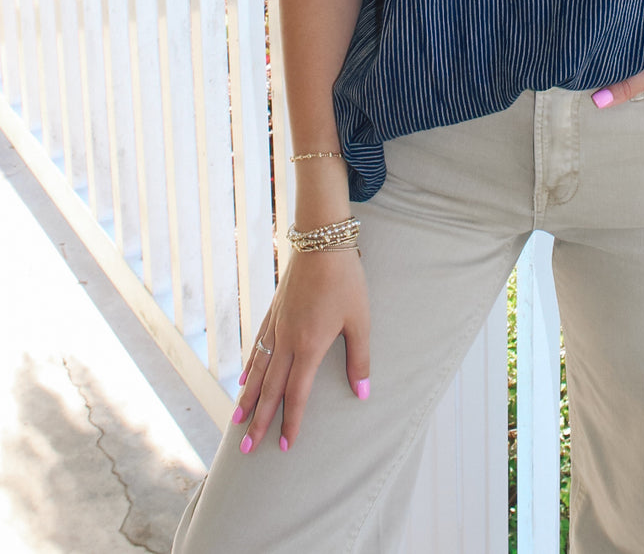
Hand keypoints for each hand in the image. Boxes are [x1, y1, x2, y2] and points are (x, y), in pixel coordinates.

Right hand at [232, 244, 369, 454]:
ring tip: (236, 420)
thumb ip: (359, 359)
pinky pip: (258, 345)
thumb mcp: (359, 320)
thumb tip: (362, 393)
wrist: (321, 241)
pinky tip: (243, 377)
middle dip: (259, 421)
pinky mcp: (273, 311)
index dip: (291, 421)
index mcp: (309, 347)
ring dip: (248, 397)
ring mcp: (276, 325)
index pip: (297, 394)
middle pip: (270, 389)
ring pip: (258, 369)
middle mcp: (287, 341)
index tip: (285, 446)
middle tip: (246, 448)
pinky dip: (250, 365)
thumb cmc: (345, 280)